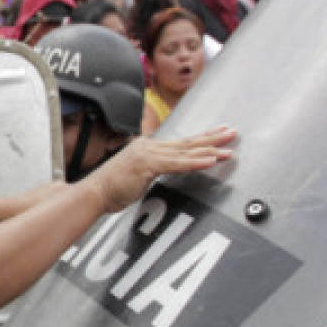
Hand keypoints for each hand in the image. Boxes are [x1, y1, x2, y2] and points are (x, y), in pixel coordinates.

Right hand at [87, 128, 234, 212]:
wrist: (93, 193)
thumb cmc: (110, 188)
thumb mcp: (135, 175)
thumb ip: (150, 170)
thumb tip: (162, 172)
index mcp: (147, 148)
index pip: (180, 143)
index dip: (201, 139)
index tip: (218, 134)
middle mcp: (149, 147)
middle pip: (187, 143)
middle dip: (212, 138)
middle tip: (232, 133)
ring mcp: (148, 154)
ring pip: (186, 152)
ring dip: (210, 151)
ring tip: (228, 150)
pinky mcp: (147, 165)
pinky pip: (177, 164)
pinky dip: (195, 162)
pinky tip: (211, 160)